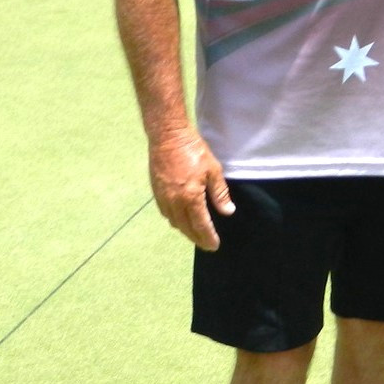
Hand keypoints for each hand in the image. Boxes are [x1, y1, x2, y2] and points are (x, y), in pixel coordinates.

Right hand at [148, 129, 233, 250]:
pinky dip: (174, 220)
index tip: (214, 246)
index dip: (208, 238)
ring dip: (185, 231)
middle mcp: (175, 202)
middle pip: (186, 228)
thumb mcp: (213, 169)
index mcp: (191, 197)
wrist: (167, 136)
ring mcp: (163, 198)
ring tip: (195, 234)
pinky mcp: (156, 192)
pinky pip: (165, 213)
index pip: (201, 225)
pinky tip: (180, 219)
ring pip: (174, 222)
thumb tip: (227, 211)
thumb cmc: (193, 150)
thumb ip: (219, 193)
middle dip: (197, 238)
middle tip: (206, 245)